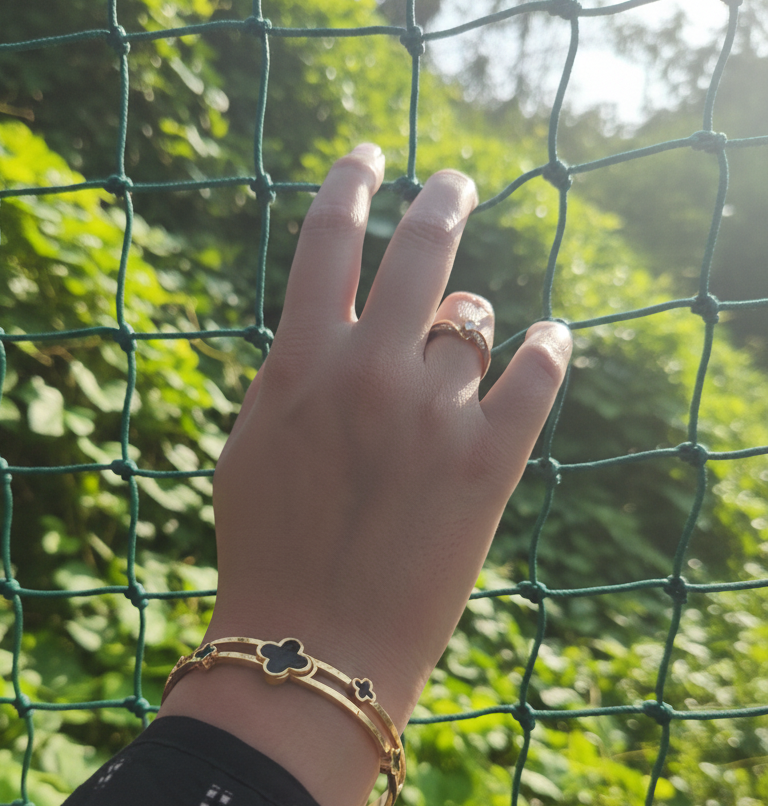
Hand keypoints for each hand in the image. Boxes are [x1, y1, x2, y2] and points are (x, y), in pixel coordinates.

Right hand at [160, 143, 571, 805]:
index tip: (369, 158)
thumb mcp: (253, 448)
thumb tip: (329, 333)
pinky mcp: (487, 463)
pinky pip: (535, 377)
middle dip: (440, 204)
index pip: (328, 243)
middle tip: (454, 184)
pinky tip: (552, 340)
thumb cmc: (267, 551)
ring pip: (472, 323)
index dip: (351, 186)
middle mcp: (368, 372)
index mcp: (300, 363)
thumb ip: (291, 379)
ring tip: (463, 346)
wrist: (314, 648)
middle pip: (419, 254)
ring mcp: (431, 414)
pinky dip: (548, 351)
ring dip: (469, 326)